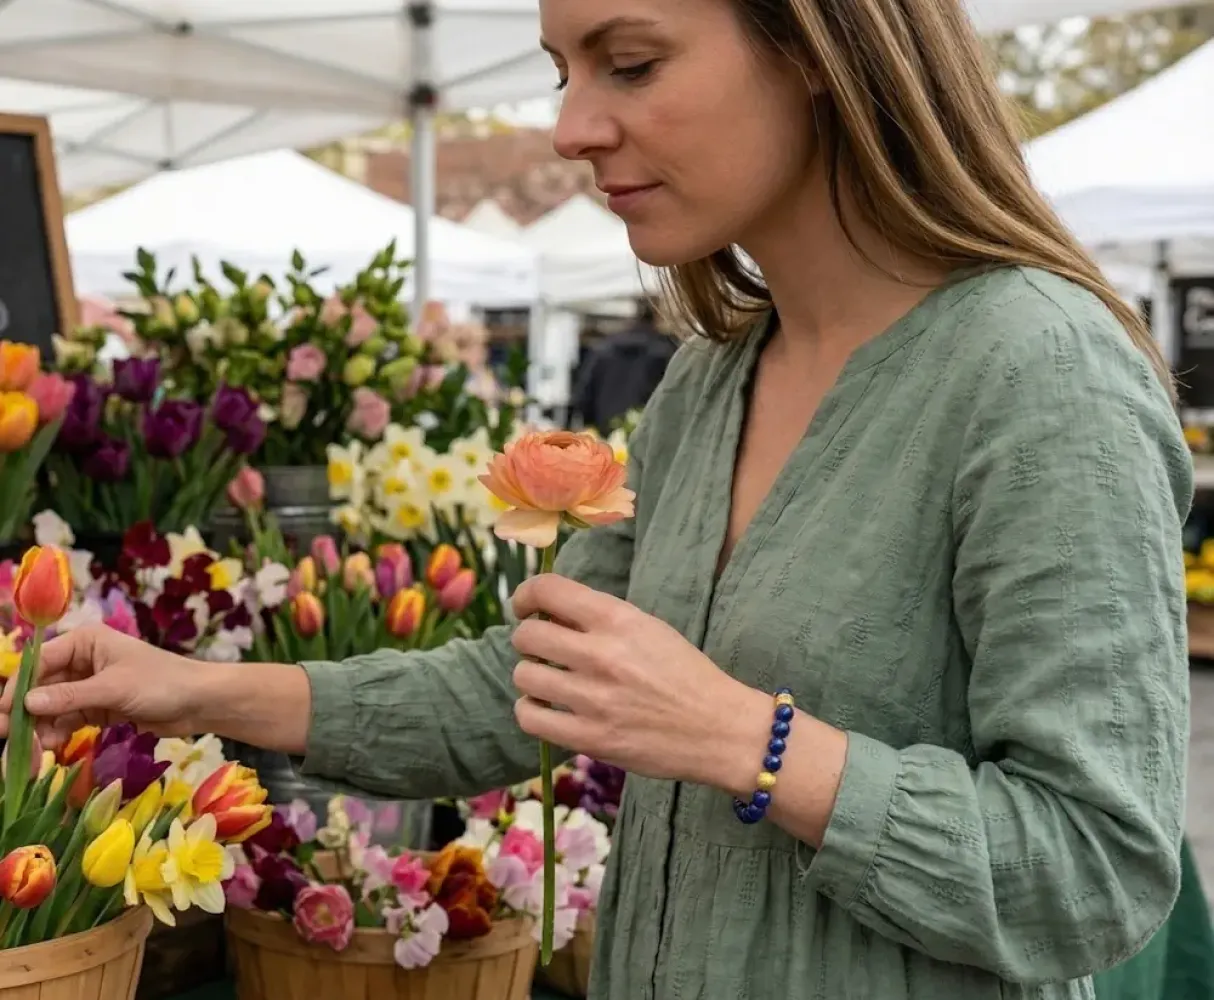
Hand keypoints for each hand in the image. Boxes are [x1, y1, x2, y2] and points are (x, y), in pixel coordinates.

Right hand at [0, 625, 204, 749]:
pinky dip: (59, 732)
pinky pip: (67, 720)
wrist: (200, 702)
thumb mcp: (113, 688)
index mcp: (85, 642)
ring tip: (39, 748)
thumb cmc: (162, 683)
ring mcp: (89, 685)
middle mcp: (82, 660)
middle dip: (26, 712)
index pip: (39, 662)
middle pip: (41, 686)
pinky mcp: (98, 708)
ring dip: (42, 727)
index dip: (18, 688)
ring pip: (51, 707)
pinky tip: (55, 747)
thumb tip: (26, 703)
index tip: (4, 714)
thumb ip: (69, 697)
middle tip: (12, 738)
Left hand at [510, 574, 766, 786]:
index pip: (548, 590)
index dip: (526, 595)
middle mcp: (601, 654)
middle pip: (527, 635)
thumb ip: (600, 618)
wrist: (719, 729)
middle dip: (528, 639)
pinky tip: (547, 709)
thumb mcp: (649, 628)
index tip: (525, 606)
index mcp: (618, 620)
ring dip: (531, 676)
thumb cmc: (686, 674)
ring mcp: (593, 699)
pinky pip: (530, 717)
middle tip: (543, 649)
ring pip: (524, 676)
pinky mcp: (590, 738)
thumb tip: (548, 611)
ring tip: (550, 681)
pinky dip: (531, 710)